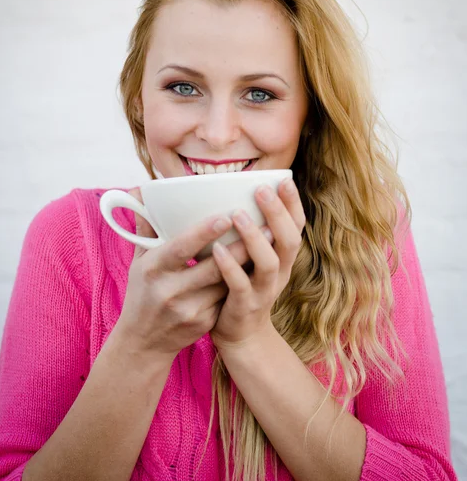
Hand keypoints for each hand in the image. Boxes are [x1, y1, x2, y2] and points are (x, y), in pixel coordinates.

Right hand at [113, 188, 274, 360]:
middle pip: (213, 267)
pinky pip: (227, 298)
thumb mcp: (138, 261)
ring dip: (248, 264)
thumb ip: (145, 227)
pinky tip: (260, 268)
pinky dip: (242, 282)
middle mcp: (170, 290)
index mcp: (153, 268)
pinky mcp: (204, 324)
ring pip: (226, 283)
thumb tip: (140, 190)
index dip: (204, 233)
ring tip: (271, 242)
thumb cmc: (143, 291)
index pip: (181, 248)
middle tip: (267, 224)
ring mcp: (188, 310)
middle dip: (241, 246)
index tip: (227, 216)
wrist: (143, 342)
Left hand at [210, 178, 305, 350]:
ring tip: (238, 214)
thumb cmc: (243, 286)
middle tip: (261, 189)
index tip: (284, 180)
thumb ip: (253, 233)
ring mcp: (264, 290)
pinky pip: (240, 285)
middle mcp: (281, 272)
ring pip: (269, 262)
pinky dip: (230, 266)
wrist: (241, 335)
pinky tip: (217, 249)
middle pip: (289, 241)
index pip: (297, 227)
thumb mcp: (255, 259)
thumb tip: (236, 194)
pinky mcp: (245, 306)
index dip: (294, 204)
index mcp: (284, 257)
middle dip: (277, 214)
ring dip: (254, 237)